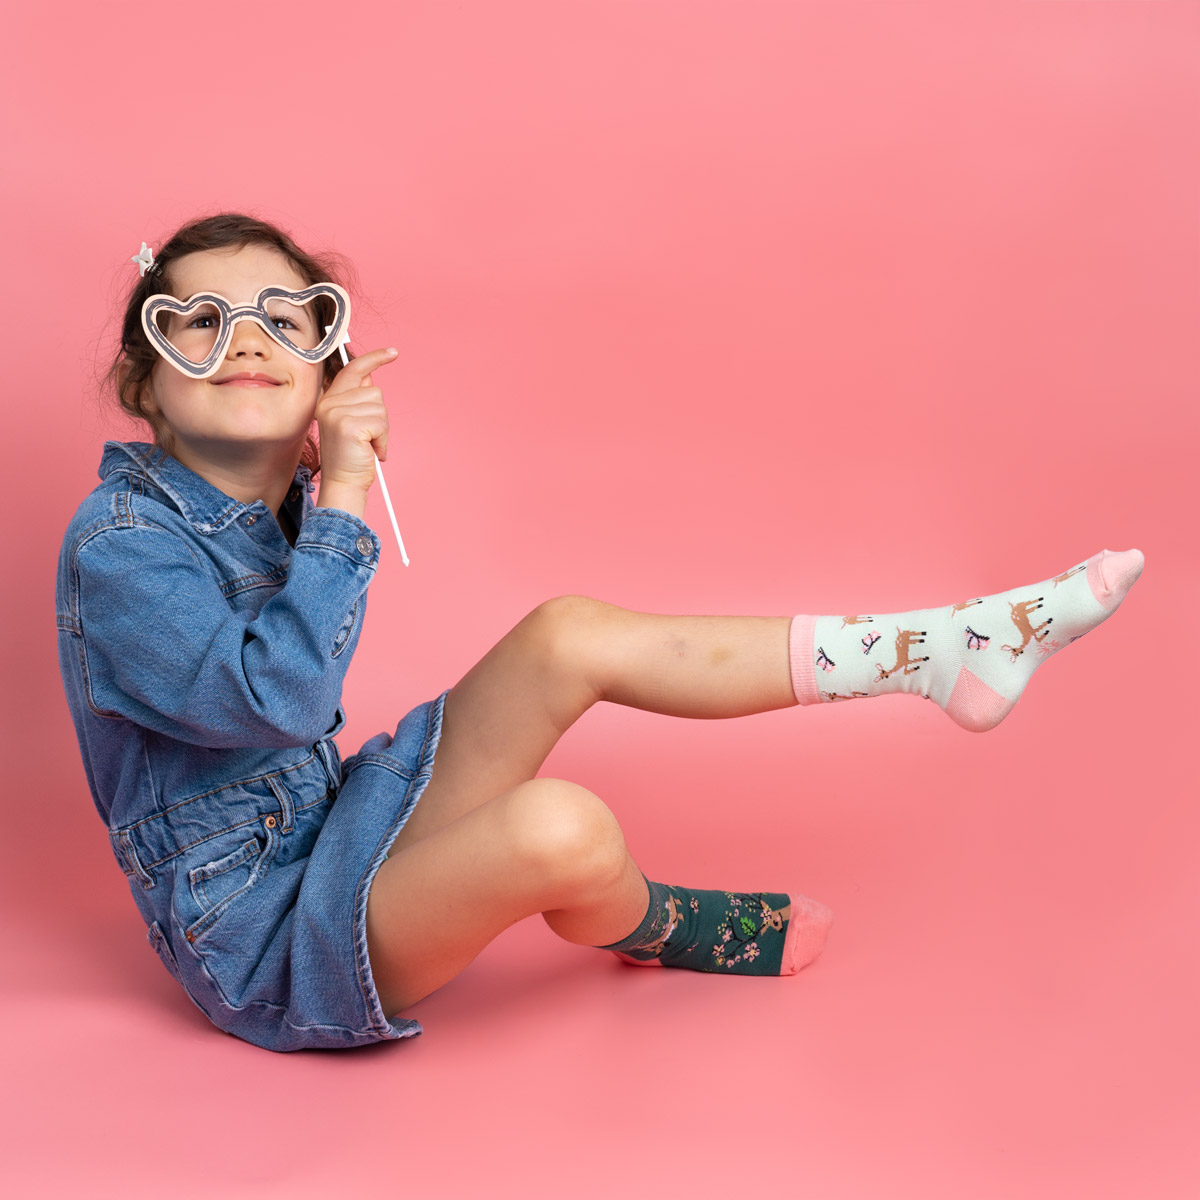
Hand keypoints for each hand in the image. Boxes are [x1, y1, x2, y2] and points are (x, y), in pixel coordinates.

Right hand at [314, 347, 397, 508]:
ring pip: (380, 406)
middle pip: (374, 391)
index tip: (393, 352)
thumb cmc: (352, 456)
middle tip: (368, 436)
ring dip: (382, 429)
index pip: (352, 370)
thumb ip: (358, 399)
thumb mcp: (352, 422)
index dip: (373, 358)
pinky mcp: (348, 425)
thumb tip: (371, 375)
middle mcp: (329, 404)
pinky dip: (383, 439)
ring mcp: (336, 413)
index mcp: (329, 400)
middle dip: (380, 416)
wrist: (344, 483)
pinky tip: (371, 450)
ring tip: (368, 444)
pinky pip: (381, 423)